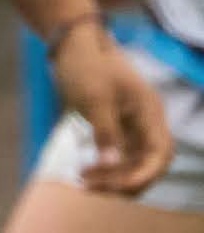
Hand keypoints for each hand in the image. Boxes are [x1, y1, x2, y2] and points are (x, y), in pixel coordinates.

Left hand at [51, 18, 175, 195]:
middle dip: (124, 180)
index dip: (145, 175)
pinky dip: (104, 167)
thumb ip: (104, 131)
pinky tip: (83, 173)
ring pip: (131, 162)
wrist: (73, 45)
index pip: (160, 153)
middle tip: (90, 187)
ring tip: (81, 181)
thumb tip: (112, 164)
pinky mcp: (115, 127)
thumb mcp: (94, 98)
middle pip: (147, 163)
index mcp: (149, 113)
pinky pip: (117, 156)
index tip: (118, 187)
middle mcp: (146, 122)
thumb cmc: (85, 65)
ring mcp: (132, 125)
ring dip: (111, 176)